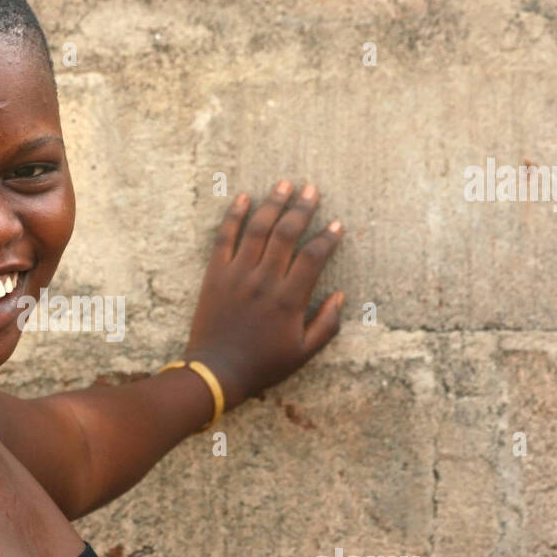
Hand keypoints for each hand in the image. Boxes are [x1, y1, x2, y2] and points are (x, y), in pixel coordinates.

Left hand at [183, 179, 344, 410]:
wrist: (216, 372)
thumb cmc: (263, 365)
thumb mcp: (304, 353)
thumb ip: (327, 324)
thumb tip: (341, 295)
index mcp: (289, 300)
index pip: (313, 257)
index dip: (327, 238)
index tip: (337, 225)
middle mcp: (264, 281)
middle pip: (286, 234)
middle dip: (301, 209)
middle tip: (312, 190)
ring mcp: (237, 275)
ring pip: (257, 230)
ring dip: (272, 204)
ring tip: (284, 184)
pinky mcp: (215, 275)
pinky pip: (224, 238)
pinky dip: (233, 216)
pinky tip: (243, 198)